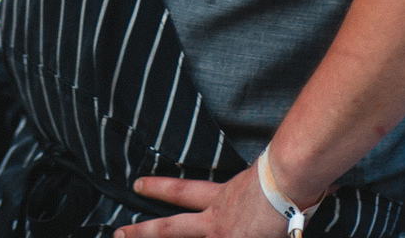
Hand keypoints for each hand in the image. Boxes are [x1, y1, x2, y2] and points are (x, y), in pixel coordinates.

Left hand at [117, 166, 293, 237]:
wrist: (286, 179)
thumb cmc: (283, 174)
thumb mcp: (260, 178)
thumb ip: (253, 189)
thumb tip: (258, 190)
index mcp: (222, 198)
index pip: (183, 192)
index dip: (159, 189)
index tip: (138, 185)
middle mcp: (217, 220)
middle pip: (171, 228)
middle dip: (143, 232)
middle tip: (118, 234)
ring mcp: (224, 236)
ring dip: (156, 236)